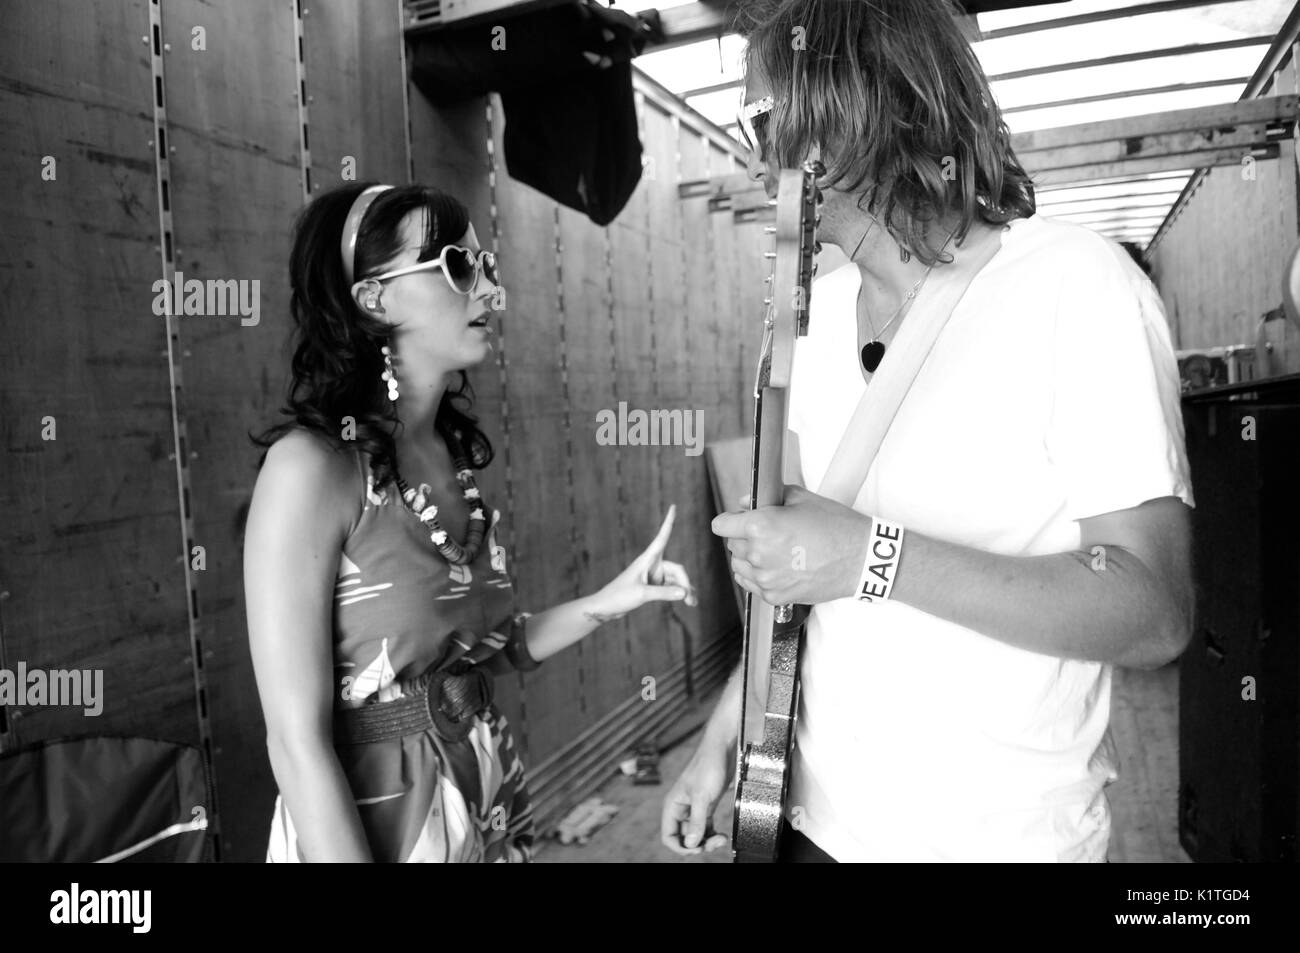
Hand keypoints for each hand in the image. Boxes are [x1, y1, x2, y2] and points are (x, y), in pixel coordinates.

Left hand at [587, 505, 696, 622]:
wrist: (605, 607)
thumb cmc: (619, 596)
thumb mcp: (642, 594)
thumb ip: (664, 593)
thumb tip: (685, 593)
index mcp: (647, 560)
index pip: (662, 537)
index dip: (669, 522)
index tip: (673, 507)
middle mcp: (652, 565)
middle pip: (677, 569)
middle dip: (685, 583)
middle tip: (690, 600)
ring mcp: (653, 576)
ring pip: (676, 580)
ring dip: (685, 590)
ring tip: (693, 604)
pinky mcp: (653, 586)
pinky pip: (672, 587)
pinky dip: (679, 594)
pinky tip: (689, 602)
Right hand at [661, 740, 730, 855]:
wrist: (723, 749)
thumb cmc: (708, 766)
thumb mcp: (702, 796)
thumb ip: (696, 821)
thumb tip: (690, 844)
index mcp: (673, 805)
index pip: (668, 835)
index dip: (680, 846)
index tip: (696, 849)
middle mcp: (681, 809)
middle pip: (684, 838)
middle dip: (697, 844)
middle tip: (714, 843)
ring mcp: (694, 808)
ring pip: (696, 834)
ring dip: (707, 841)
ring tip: (721, 839)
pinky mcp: (707, 806)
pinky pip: (706, 828)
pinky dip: (713, 834)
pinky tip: (722, 835)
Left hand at [712, 485, 869, 605]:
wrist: (862, 558)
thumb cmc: (836, 526)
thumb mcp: (802, 498)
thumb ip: (768, 497)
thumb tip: (746, 502)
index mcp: (760, 526)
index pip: (721, 525)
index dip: (730, 519)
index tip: (737, 520)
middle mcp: (758, 554)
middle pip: (732, 545)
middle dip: (744, 536)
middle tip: (768, 533)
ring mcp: (766, 578)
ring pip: (739, 566)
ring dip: (750, 558)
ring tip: (774, 551)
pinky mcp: (775, 596)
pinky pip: (751, 585)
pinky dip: (759, 576)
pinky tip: (777, 567)